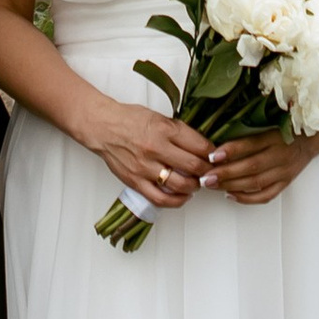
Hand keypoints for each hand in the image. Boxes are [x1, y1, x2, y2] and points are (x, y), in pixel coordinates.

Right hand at [72, 98, 214, 211]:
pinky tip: (183, 196)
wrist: (102, 127)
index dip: (213, 154)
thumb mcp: (160, 118)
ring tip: (196, 183)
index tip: (216, 156)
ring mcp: (145, 167)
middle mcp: (156, 148)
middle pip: (194, 166)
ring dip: (194, 186)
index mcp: (164, 129)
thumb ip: (180, 132)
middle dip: (207, 171)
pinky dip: (177, 201)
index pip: (200, 146)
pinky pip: (161, 198)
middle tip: (210, 171)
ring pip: (181, 184)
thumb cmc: (129, 119)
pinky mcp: (136, 181)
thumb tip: (202, 146)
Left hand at [204, 126, 318, 206]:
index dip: (231, 150)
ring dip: (231, 186)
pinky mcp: (286, 182)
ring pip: (256, 183)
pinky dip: (247, 198)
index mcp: (277, 136)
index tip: (212, 155)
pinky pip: (266, 195)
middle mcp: (281, 155)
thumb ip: (250, 128)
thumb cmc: (288, 127)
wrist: (315, 138)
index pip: (251, 144)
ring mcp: (285, 171)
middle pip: (251, 167)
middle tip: (205, 177)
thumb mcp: (272, 121)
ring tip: (212, 186)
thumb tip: (219, 136)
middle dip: (225, 174)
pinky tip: (230, 195)